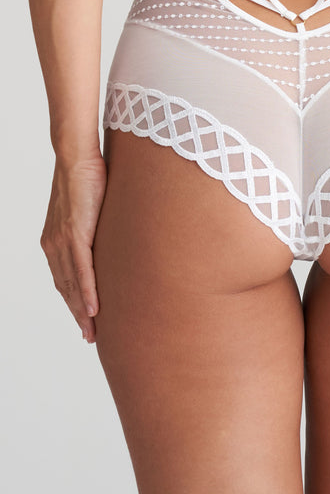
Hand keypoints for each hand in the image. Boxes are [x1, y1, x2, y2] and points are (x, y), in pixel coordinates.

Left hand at [40, 154, 106, 343]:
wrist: (77, 159)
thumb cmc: (86, 179)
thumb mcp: (89, 210)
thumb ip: (94, 228)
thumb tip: (111, 237)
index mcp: (55, 240)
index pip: (64, 278)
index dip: (73, 301)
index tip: (84, 319)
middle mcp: (54, 245)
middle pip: (66, 288)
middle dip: (77, 314)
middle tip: (90, 335)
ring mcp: (63, 241)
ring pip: (72, 285)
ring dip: (81, 311)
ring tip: (92, 330)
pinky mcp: (75, 234)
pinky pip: (81, 271)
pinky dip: (87, 293)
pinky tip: (93, 310)